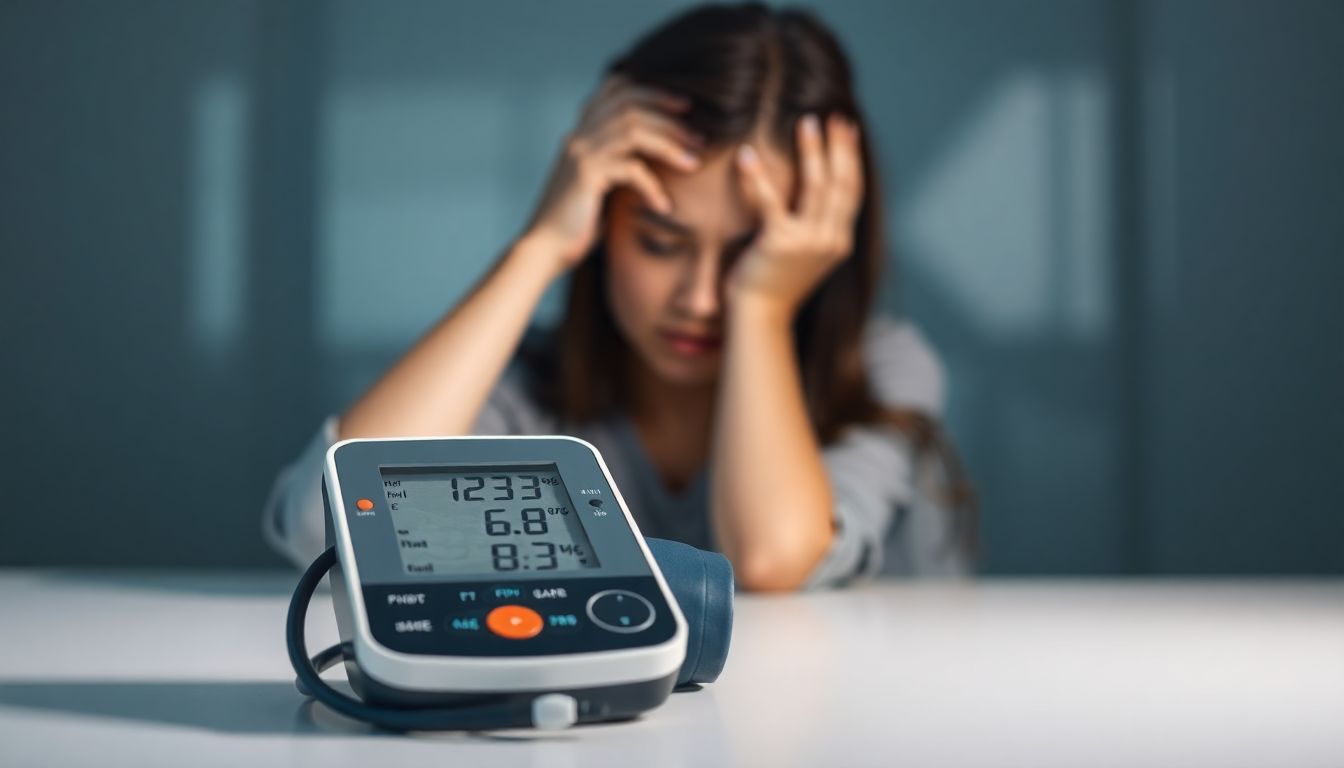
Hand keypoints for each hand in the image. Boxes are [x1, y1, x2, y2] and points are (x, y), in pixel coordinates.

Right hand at [521, 75, 702, 272]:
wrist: (545, 248)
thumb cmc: (577, 220)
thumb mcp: (601, 183)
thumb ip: (619, 161)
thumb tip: (658, 154)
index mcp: (582, 131)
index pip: (616, 87)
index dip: (653, 90)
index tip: (684, 106)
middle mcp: (579, 135)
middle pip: (630, 104)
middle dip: (669, 117)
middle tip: (698, 136)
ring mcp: (580, 153)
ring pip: (632, 130)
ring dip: (669, 144)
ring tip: (692, 163)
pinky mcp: (585, 176)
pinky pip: (630, 169)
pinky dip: (653, 185)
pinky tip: (664, 206)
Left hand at [728, 114, 863, 320]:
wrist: (759, 317)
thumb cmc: (775, 284)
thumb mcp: (805, 255)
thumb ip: (816, 229)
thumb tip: (816, 198)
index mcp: (840, 242)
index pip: (853, 191)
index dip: (851, 158)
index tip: (847, 130)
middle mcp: (831, 241)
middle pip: (842, 182)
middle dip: (838, 146)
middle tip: (832, 116)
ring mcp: (809, 242)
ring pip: (816, 186)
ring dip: (812, 151)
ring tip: (805, 123)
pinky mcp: (780, 242)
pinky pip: (769, 201)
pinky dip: (757, 177)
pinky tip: (747, 155)